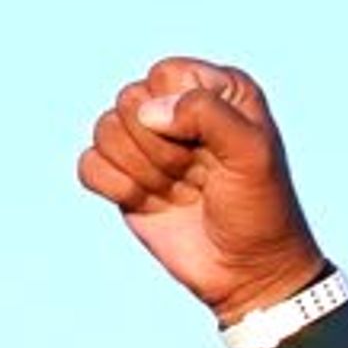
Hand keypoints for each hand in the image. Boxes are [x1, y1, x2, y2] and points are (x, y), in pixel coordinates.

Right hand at [74, 58, 329, 321]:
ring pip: (104, 130)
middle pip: (129, 100)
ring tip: (181, 192)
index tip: (213, 150)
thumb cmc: (259, 210)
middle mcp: (178, 108)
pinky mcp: (122, 177)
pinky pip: (89, 165)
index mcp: (216, 89)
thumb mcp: (252, 153)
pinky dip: (116, 188)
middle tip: (198, 176)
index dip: (179, 114)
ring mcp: (146, 143)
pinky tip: (150, 204)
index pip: (164, 75)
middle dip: (161, 149)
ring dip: (143, 171)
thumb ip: (208, 112)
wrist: (247, 272)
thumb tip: (148, 112)